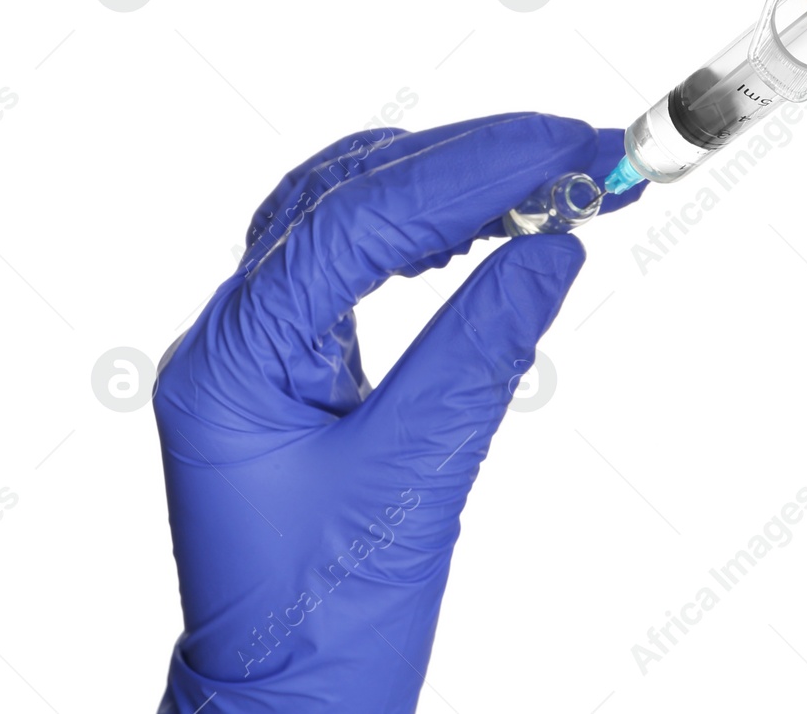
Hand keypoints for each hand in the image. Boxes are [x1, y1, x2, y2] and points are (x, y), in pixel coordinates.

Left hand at [155, 113, 637, 712]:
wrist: (283, 707)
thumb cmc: (322, 625)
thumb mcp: (414, 484)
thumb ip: (481, 352)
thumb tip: (553, 249)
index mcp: (231, 363)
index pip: (351, 223)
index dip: (467, 173)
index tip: (562, 148)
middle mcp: (231, 337)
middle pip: (344, 196)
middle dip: (467, 162)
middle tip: (575, 149)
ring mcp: (258, 348)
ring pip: (346, 215)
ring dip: (448, 184)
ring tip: (548, 177)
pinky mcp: (295, 365)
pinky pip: (352, 262)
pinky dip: (425, 230)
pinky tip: (485, 227)